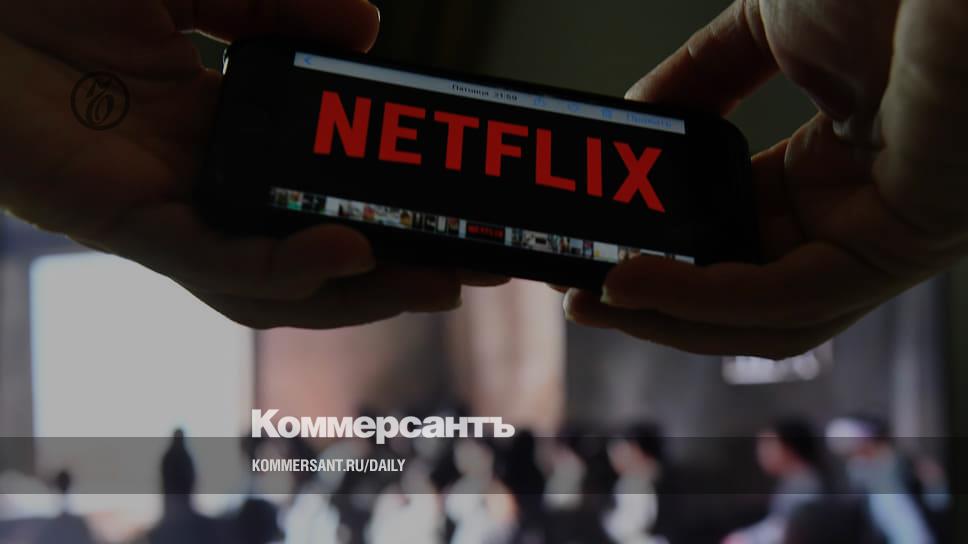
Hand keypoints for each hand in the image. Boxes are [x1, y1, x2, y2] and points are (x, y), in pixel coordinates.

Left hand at [0, 0, 500, 327]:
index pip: (319, 178)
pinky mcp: (126, 223)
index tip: (448, 192)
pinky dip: (284, 268)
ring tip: (430, 281)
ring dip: (357, 291)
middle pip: (309, 250)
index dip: (385, 194)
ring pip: (272, 283)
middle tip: (466, 265)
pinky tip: (345, 250)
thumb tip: (371, 28)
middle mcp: (203, 176)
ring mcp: (168, 207)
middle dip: (392, 266)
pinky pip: (214, 263)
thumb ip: (282, 3)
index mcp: (220, 121)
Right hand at [564, 0, 967, 357]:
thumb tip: (633, 118)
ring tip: (596, 301)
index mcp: (828, 171)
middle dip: (654, 303)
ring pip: (764, 317)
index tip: (597, 250)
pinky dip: (704, 300)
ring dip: (668, 318)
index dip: (662, 253)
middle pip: (743, 293)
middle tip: (579, 293)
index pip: (734, 239)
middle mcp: (854, 216)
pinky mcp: (899, 247)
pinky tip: (634, 283)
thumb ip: (698, 79)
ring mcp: (880, 238)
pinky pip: (789, 299)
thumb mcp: (766, 29)